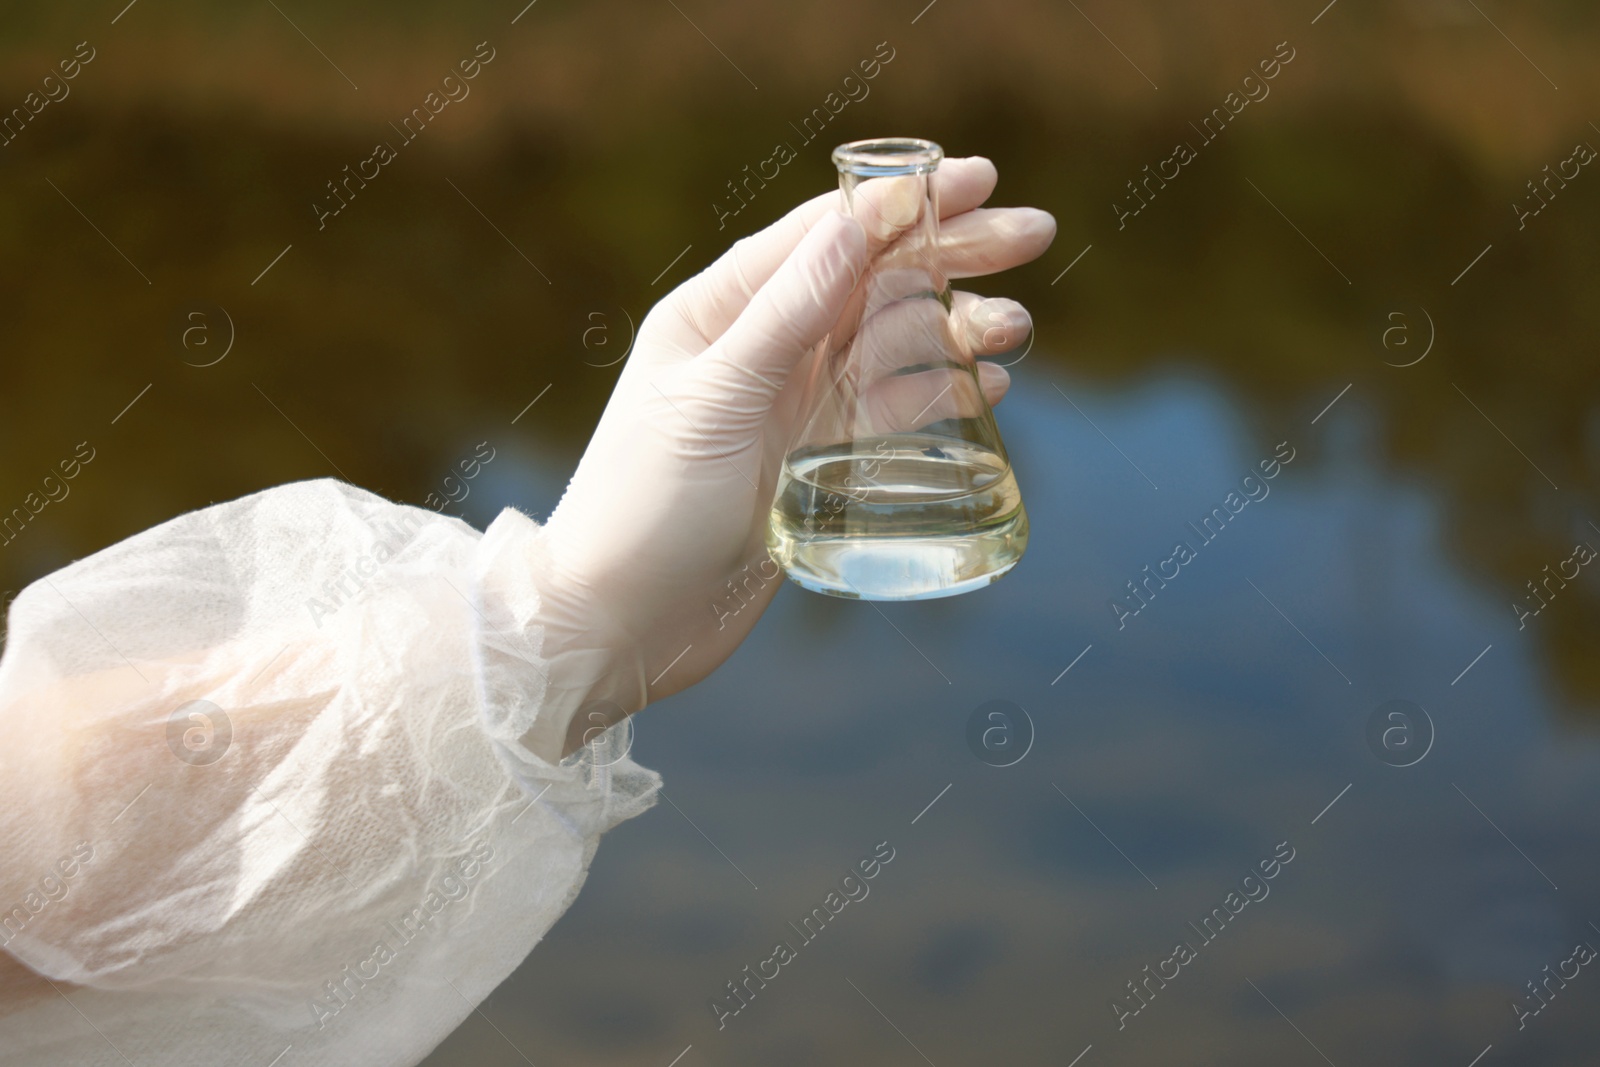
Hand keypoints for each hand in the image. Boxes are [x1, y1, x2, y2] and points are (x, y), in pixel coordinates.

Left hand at [539, 157, 1055, 754]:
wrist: (621, 623)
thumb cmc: (644, 505)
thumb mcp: (716, 398)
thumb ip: (789, 312)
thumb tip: (857, 220)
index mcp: (719, 312)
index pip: (823, 235)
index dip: (901, 201)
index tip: (977, 178)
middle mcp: (758, 350)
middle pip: (870, 283)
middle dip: (950, 254)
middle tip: (1034, 234)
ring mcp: (789, 408)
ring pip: (891, 348)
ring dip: (956, 329)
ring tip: (1017, 326)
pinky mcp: (813, 465)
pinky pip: (890, 413)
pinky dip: (940, 394)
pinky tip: (988, 385)